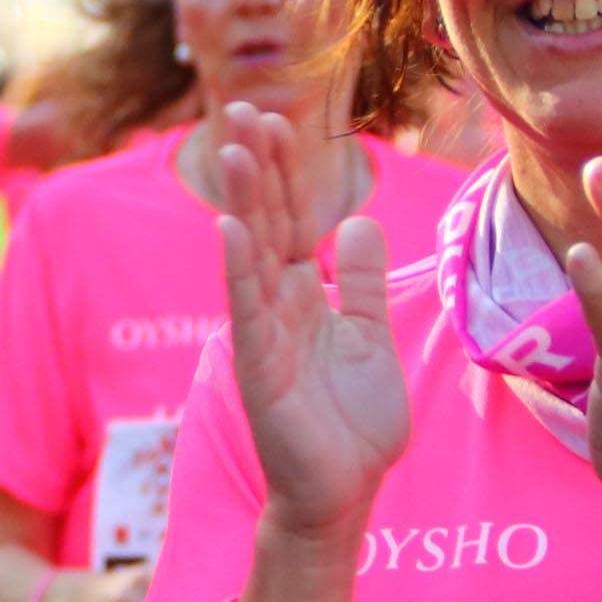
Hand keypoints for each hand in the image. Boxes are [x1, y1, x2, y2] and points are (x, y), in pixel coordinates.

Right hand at [216, 103, 407, 541]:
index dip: (284, 170)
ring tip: (236, 149)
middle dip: (257, 166)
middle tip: (244, 107)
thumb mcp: (370, 338)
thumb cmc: (352, 426)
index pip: (289, 218)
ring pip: (250, 256)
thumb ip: (358, 283)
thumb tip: (354, 221)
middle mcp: (276, 307)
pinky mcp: (259, 370)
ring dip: (243, 201)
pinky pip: (247, 312)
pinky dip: (239, 271)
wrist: (343, 494)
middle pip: (265, 221)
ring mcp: (263, 336)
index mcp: (303, 297)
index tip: (275, 118)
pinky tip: (231, 230)